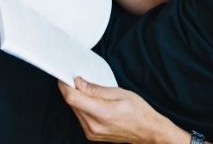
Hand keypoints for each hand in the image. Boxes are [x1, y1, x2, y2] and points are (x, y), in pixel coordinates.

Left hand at [58, 77, 189, 142]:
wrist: (147, 130)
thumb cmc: (138, 112)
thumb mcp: (120, 93)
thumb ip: (96, 89)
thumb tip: (79, 83)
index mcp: (102, 113)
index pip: (73, 98)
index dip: (65, 85)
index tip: (65, 77)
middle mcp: (94, 126)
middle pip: (72, 104)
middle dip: (72, 90)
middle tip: (78, 80)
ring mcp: (92, 133)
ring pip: (74, 110)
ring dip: (78, 99)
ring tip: (91, 92)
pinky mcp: (91, 135)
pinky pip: (80, 117)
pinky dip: (83, 107)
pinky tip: (93, 103)